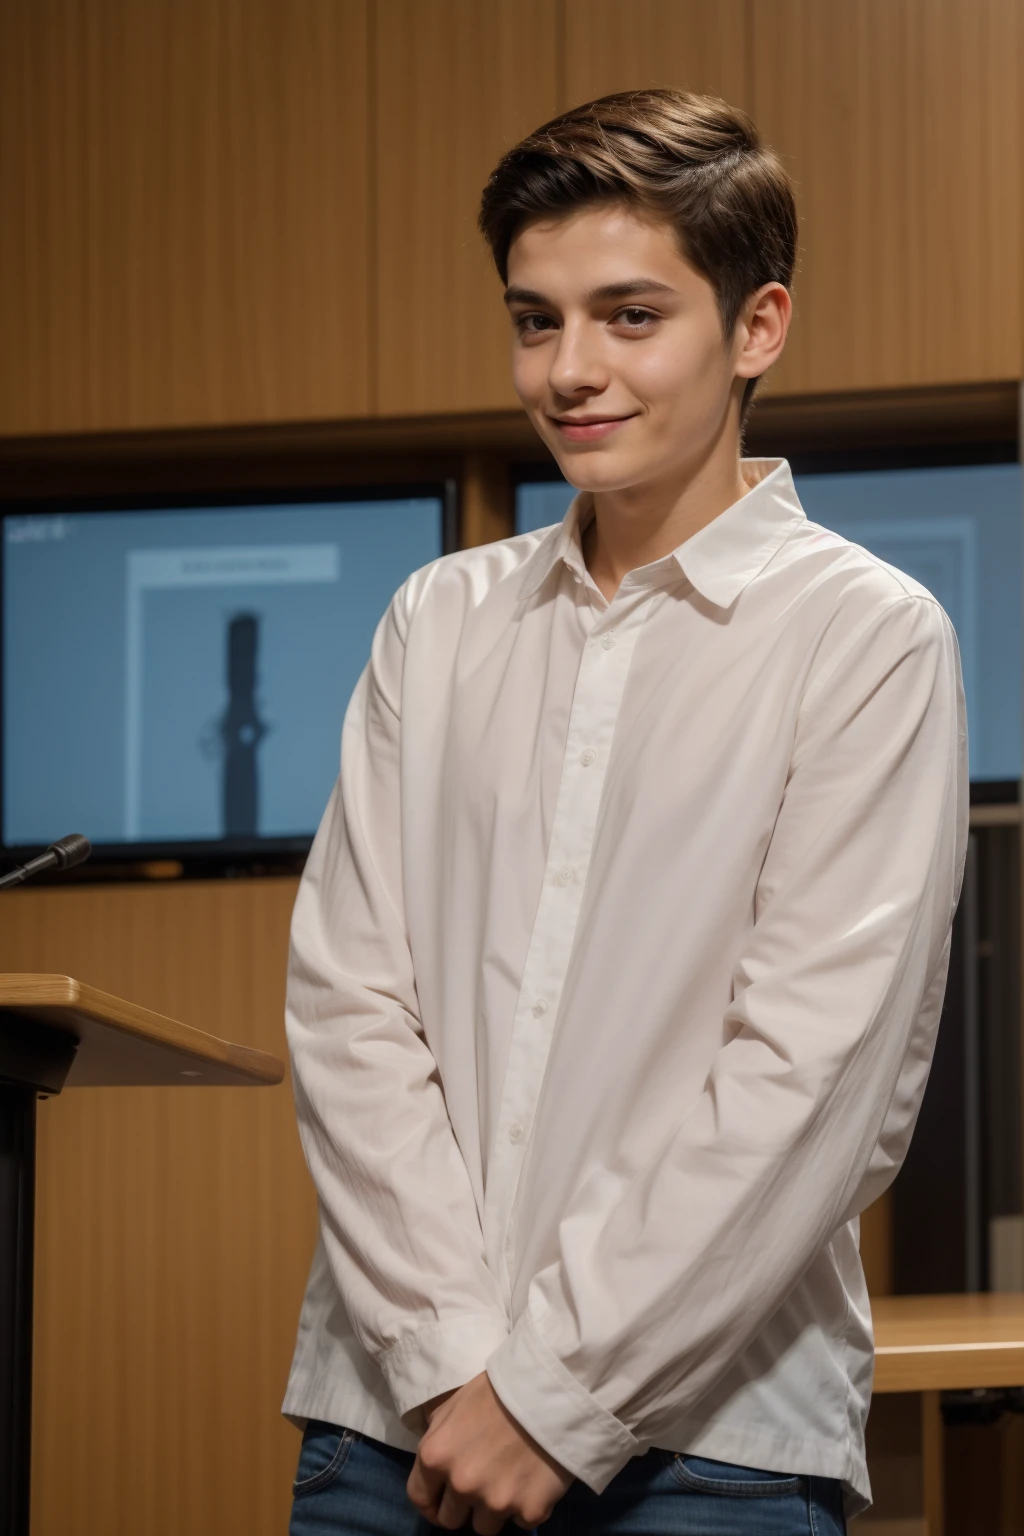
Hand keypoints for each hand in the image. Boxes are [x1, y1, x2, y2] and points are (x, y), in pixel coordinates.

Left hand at [407, 1370, 573, 1531]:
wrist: (551, 1386)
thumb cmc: (498, 1388)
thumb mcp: (454, 1404)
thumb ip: (438, 1439)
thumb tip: (436, 1462)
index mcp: (436, 1456)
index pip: (419, 1498)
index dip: (430, 1502)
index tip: (442, 1503)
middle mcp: (462, 1484)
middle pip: (451, 1521)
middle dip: (462, 1507)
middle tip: (481, 1485)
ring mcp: (497, 1501)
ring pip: (486, 1527)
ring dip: (493, 1508)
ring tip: (510, 1478)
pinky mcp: (531, 1510)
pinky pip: (522, 1521)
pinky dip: (526, 1505)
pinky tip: (534, 1478)